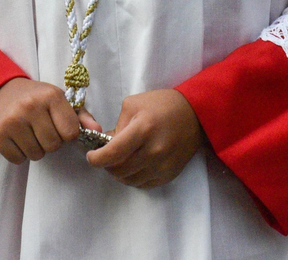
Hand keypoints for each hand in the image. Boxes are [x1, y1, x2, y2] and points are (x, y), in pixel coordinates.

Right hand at [0, 78, 82, 162]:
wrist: (1, 91)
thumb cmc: (36, 98)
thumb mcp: (60, 100)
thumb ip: (81, 117)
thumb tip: (98, 131)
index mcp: (51, 96)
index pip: (70, 133)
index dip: (66, 133)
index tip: (58, 126)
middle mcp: (30, 106)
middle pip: (53, 146)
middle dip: (50, 142)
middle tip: (42, 129)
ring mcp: (12, 120)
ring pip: (36, 155)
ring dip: (36, 148)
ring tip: (30, 133)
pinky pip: (18, 159)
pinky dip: (20, 153)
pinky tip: (18, 138)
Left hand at [86, 88, 203, 187]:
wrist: (196, 113)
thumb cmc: (162, 104)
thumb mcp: (133, 104)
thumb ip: (117, 126)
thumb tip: (106, 145)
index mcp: (143, 129)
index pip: (113, 153)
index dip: (97, 159)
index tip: (91, 156)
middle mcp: (154, 150)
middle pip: (119, 170)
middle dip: (106, 165)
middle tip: (105, 156)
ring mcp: (163, 165)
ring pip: (130, 180)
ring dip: (119, 173)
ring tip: (119, 160)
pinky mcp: (169, 174)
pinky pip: (143, 184)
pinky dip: (133, 177)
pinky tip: (134, 165)